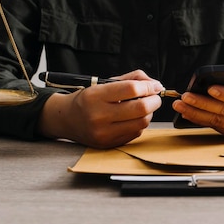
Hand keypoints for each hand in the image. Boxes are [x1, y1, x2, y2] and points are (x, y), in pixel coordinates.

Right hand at [37, 70, 163, 147]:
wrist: (67, 119)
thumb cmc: (89, 99)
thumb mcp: (104, 83)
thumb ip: (131, 79)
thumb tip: (156, 85)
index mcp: (95, 96)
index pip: (131, 89)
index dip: (149, 87)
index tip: (155, 86)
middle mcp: (98, 115)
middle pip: (140, 108)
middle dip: (154, 101)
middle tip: (155, 97)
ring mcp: (104, 132)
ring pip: (141, 122)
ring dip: (149, 114)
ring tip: (144, 107)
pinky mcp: (109, 143)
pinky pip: (135, 133)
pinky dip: (140, 124)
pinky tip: (134, 118)